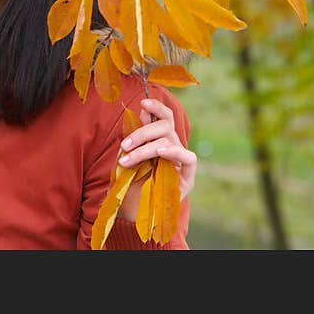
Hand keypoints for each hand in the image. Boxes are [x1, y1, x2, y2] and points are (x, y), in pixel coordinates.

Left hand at [117, 98, 197, 220]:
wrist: (134, 211)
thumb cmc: (131, 181)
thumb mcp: (130, 155)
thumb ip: (137, 135)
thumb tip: (141, 110)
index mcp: (161, 139)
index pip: (165, 117)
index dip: (156, 108)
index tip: (143, 103)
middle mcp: (173, 147)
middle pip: (165, 126)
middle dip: (142, 133)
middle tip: (124, 145)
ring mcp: (182, 162)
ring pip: (168, 141)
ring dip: (145, 148)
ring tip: (127, 160)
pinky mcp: (188, 177)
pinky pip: (188, 157)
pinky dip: (174, 151)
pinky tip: (160, 152)